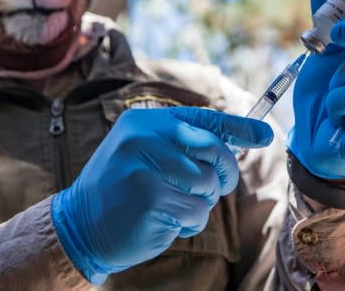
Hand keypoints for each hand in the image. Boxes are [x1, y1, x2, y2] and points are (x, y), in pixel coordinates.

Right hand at [51, 106, 272, 283]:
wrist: (80, 225)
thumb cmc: (123, 189)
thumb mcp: (146, 154)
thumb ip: (185, 145)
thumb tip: (243, 139)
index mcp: (145, 122)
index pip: (204, 119)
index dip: (239, 127)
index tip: (265, 134)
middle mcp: (144, 138)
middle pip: (214, 150)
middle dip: (223, 174)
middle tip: (213, 188)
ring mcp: (146, 168)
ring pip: (209, 185)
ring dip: (201, 203)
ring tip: (173, 204)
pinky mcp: (150, 200)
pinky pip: (197, 213)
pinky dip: (188, 224)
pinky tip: (163, 220)